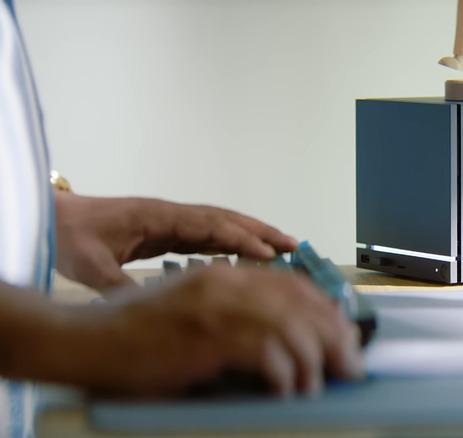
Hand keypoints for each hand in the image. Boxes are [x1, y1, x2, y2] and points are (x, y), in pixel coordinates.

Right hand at [19, 265, 362, 396]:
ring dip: (315, 357)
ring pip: (289, 324)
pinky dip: (285, 371)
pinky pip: (263, 349)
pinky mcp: (204, 336)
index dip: (325, 310)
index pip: (292, 285)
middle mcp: (225, 282)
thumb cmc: (134, 330)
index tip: (343, 333)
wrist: (83, 339)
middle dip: (333, 335)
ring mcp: (214, 307)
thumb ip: (231, 309)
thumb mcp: (190, 306)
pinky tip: (290, 388)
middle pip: (299, 302)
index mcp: (224, 274)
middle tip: (349, 363)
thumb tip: (278, 334)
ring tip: (324, 382)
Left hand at [54, 191, 298, 290]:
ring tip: (284, 249)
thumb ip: (122, 284)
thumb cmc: (72, 237)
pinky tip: (250, 256)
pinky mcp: (170, 231)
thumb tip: (153, 306)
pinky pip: (211, 235)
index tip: (268, 255)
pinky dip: (235, 243)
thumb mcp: (92, 265)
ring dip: (254, 234)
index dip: (241, 239)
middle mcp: (173, 214)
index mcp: (159, 216)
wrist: (57, 219)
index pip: (210, 225)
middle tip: (295, 244)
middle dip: (262, 230)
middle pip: (226, 218)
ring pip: (222, 225)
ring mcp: (173, 221)